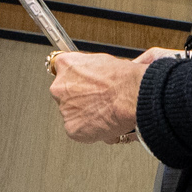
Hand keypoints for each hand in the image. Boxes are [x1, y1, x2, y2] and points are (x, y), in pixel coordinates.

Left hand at [49, 47, 169, 143]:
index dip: (74, 77)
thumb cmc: (122, 78)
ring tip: (104, 111)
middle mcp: (59, 87)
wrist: (132, 96)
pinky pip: (78, 131)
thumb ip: (89, 68)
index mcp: (65, 65)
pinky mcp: (72, 129)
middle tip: (97, 99)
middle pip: (64, 94)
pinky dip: (89, 130)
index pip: (61, 70)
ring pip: (72, 114)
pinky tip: (103, 123)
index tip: (79, 80)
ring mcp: (64, 109)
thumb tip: (94, 72)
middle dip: (78, 98)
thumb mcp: (103, 61)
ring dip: (84, 114)